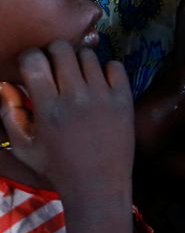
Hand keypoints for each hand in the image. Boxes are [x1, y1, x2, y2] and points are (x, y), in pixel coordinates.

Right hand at [0, 41, 133, 197]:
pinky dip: (106, 69)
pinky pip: (115, 65)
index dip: (30, 57)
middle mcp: (75, 97)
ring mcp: (103, 96)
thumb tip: (5, 84)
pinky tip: (100, 83)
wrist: (99, 184)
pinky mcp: (124, 99)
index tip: (33, 66)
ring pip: (88, 55)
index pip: (34, 59)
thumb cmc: (57, 167)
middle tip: (56, 68)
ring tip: (78, 77)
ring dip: (80, 61)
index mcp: (48, 108)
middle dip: (54, 53)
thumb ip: (9, 113)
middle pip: (62, 48)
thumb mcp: (24, 147)